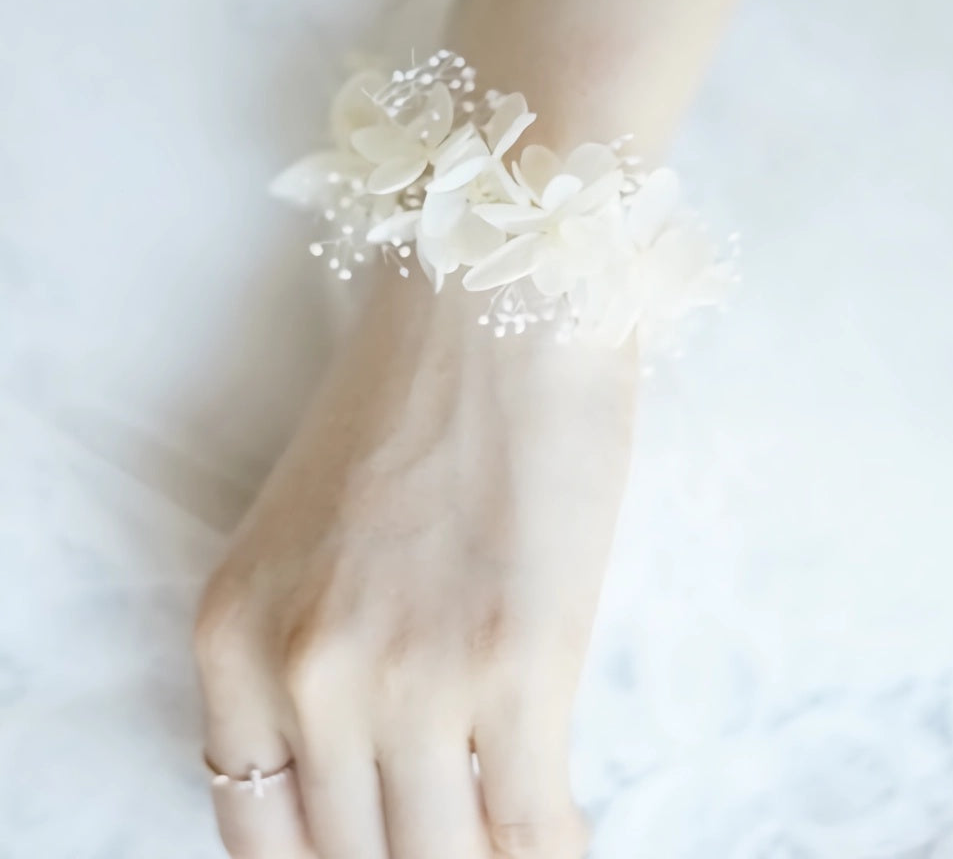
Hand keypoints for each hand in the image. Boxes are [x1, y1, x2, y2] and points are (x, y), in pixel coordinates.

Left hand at [194, 275, 636, 858]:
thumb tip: (363, 766)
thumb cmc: (413, 397)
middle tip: (459, 830)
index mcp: (233, 634)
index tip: (382, 846)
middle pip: (356, 858)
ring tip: (515, 833)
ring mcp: (411, 675)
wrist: (498, 300)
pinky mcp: (519, 665)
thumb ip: (306, 656)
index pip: (260, 832)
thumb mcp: (304, 539)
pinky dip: (553, 848)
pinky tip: (568, 826)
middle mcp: (305, 670)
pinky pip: (532, 830)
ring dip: (481, 856)